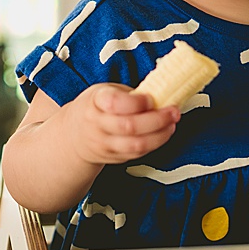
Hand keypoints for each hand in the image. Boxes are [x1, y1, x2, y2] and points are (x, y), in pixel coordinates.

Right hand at [63, 83, 179, 166]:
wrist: (75, 135)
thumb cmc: (96, 107)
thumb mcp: (105, 92)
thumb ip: (129, 94)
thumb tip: (160, 94)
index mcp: (95, 102)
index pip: (115, 103)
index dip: (137, 102)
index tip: (151, 98)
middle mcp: (97, 125)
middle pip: (130, 126)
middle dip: (157, 119)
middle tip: (173, 111)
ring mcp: (105, 144)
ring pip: (136, 144)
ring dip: (160, 135)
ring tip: (172, 124)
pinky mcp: (114, 157)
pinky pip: (138, 153)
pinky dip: (155, 144)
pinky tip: (163, 134)